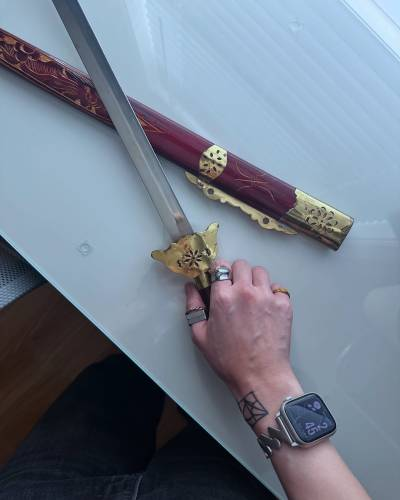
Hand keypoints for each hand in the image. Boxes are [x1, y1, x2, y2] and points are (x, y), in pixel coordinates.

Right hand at [185, 259, 295, 397]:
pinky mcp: (284, 305)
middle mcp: (246, 291)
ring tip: (252, 296)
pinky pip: (278, 288)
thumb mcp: (200, 335)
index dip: (218, 271)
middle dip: (236, 274)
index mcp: (223, 297)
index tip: (219, 279)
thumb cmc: (228, 359)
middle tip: (235, 289)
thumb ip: (194, 307)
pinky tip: (266, 308)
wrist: (260, 376)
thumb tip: (191, 287)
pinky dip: (272, 294)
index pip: (220, 266)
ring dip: (254, 280)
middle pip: (241, 265)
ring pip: (261, 272)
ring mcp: (267, 296)